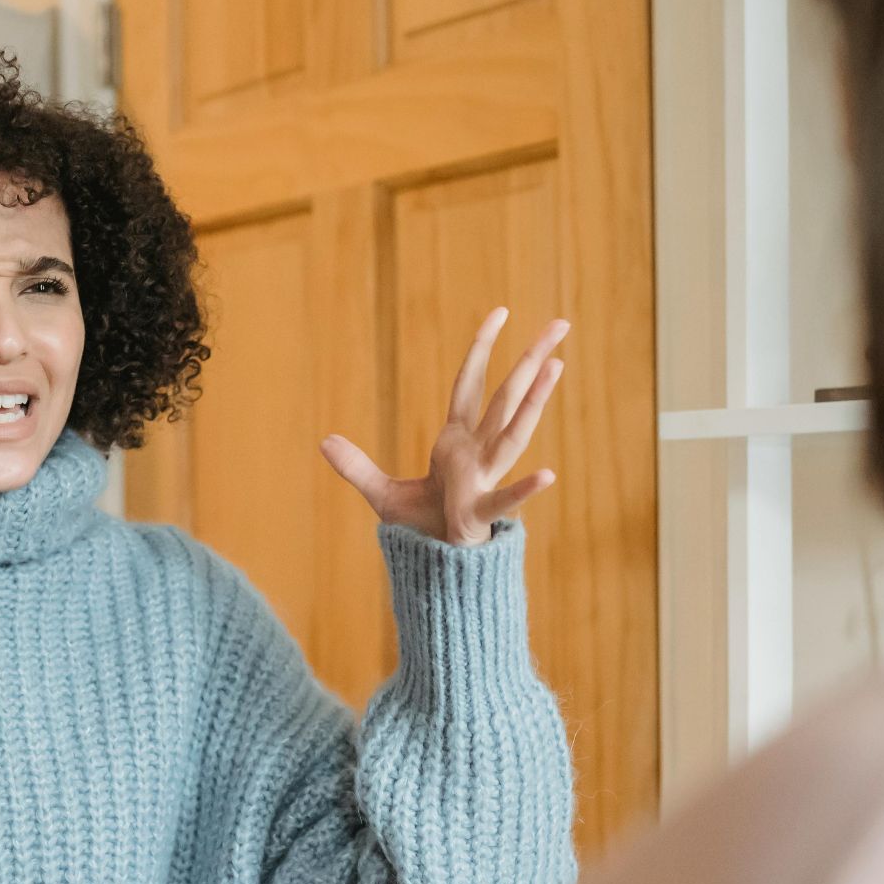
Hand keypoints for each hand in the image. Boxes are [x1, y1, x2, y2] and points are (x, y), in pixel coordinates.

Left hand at [322, 309, 567, 545]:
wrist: (435, 570)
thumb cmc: (421, 531)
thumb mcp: (382, 494)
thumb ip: (356, 467)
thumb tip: (323, 441)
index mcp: (457, 442)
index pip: (470, 384)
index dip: (482, 348)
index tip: (501, 312)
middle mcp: (478, 453)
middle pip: (507, 396)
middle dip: (532, 359)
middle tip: (561, 324)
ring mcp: (483, 479)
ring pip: (514, 432)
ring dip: (534, 401)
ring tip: (557, 366)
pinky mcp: (479, 512)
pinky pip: (505, 499)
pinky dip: (524, 489)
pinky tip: (548, 474)